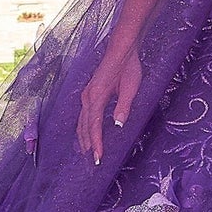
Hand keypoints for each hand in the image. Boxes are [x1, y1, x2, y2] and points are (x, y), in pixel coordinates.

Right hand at [76, 44, 142, 162]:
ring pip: (82, 121)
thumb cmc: (128, 67)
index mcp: (96, 96)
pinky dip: (84, 127)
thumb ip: (123, 106)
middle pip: (84, 126)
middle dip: (88, 144)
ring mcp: (86, 94)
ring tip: (88, 152)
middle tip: (93, 161)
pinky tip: (87, 133)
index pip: (94, 125)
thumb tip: (117, 124)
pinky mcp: (89, 93)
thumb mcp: (130, 87)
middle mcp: (87, 97)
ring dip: (84, 137)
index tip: (98, 157)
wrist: (121, 49)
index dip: (96, 143)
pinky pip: (84, 114)